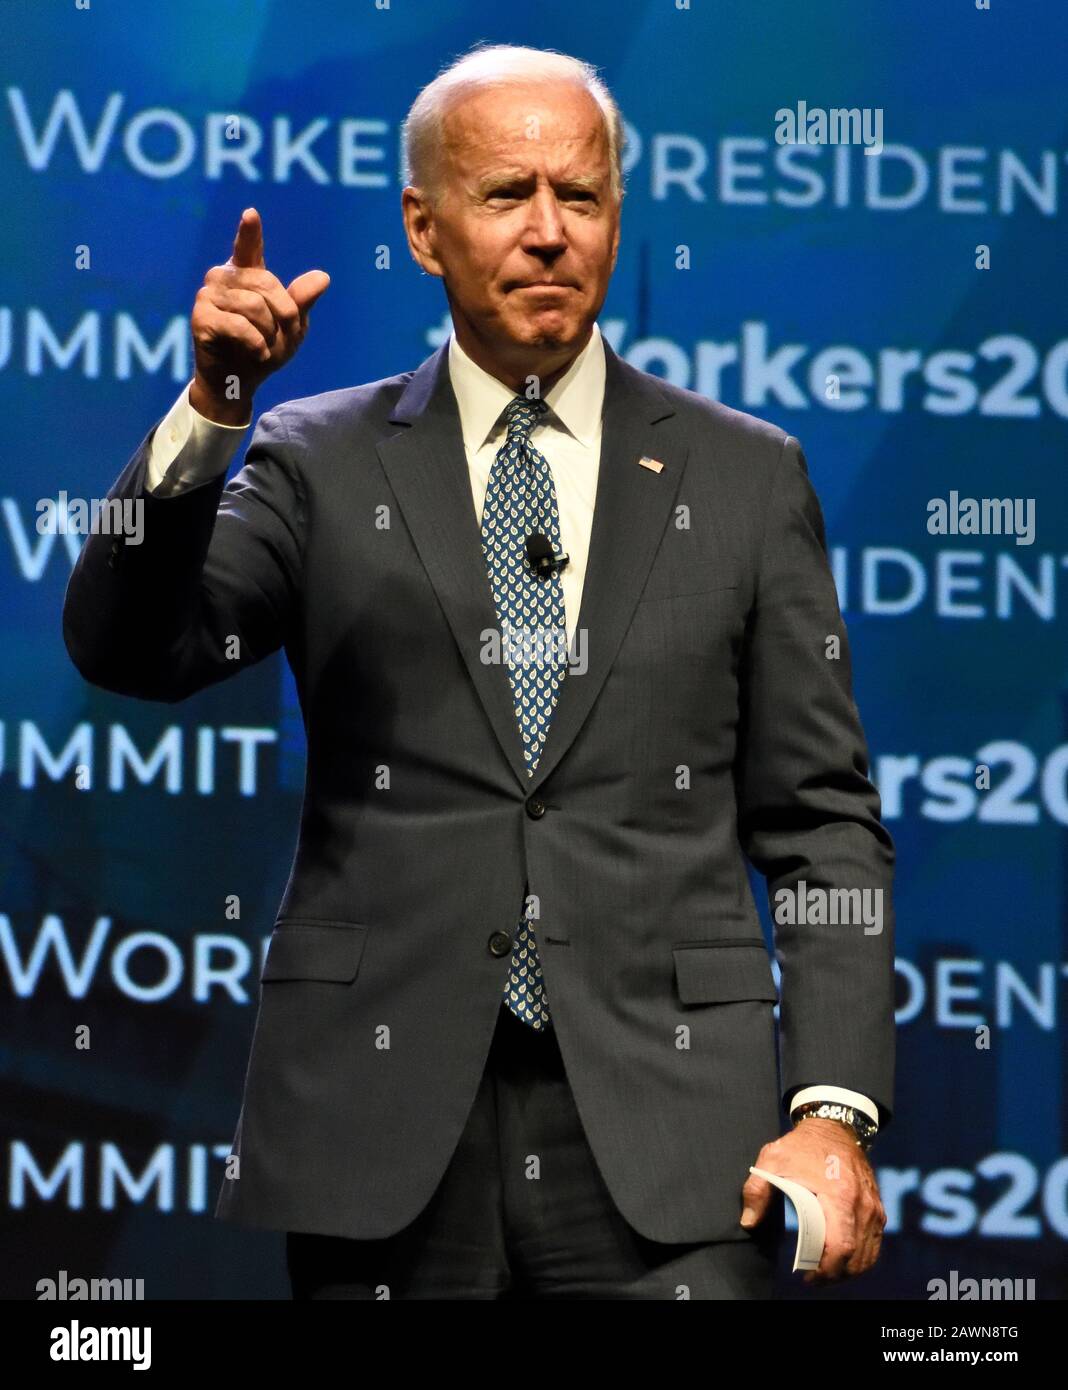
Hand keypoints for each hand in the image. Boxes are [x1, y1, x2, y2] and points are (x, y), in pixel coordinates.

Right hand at [189, 207, 329, 423]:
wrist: (240, 381)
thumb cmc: (265, 350)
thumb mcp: (291, 327)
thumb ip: (302, 302)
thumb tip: (323, 278)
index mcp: (246, 274)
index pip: (248, 248)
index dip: (250, 232)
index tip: (251, 214)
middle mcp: (224, 278)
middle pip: (265, 283)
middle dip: (284, 314)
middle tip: (285, 335)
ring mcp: (209, 295)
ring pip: (252, 306)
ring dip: (269, 332)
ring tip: (265, 345)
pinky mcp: (201, 317)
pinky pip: (238, 324)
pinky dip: (255, 342)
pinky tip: (257, 351)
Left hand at [740, 1118, 886, 1284]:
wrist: (834, 1126)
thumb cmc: (802, 1145)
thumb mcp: (772, 1159)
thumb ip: (757, 1190)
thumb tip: (749, 1222)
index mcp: (838, 1194)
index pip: (841, 1246)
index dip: (826, 1269)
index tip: (807, 1275)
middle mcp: (862, 1204)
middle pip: (856, 1257)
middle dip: (835, 1275)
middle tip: (814, 1278)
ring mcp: (873, 1207)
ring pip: (868, 1254)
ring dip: (849, 1270)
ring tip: (825, 1272)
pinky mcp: (877, 1207)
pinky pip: (874, 1243)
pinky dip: (861, 1258)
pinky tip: (842, 1260)